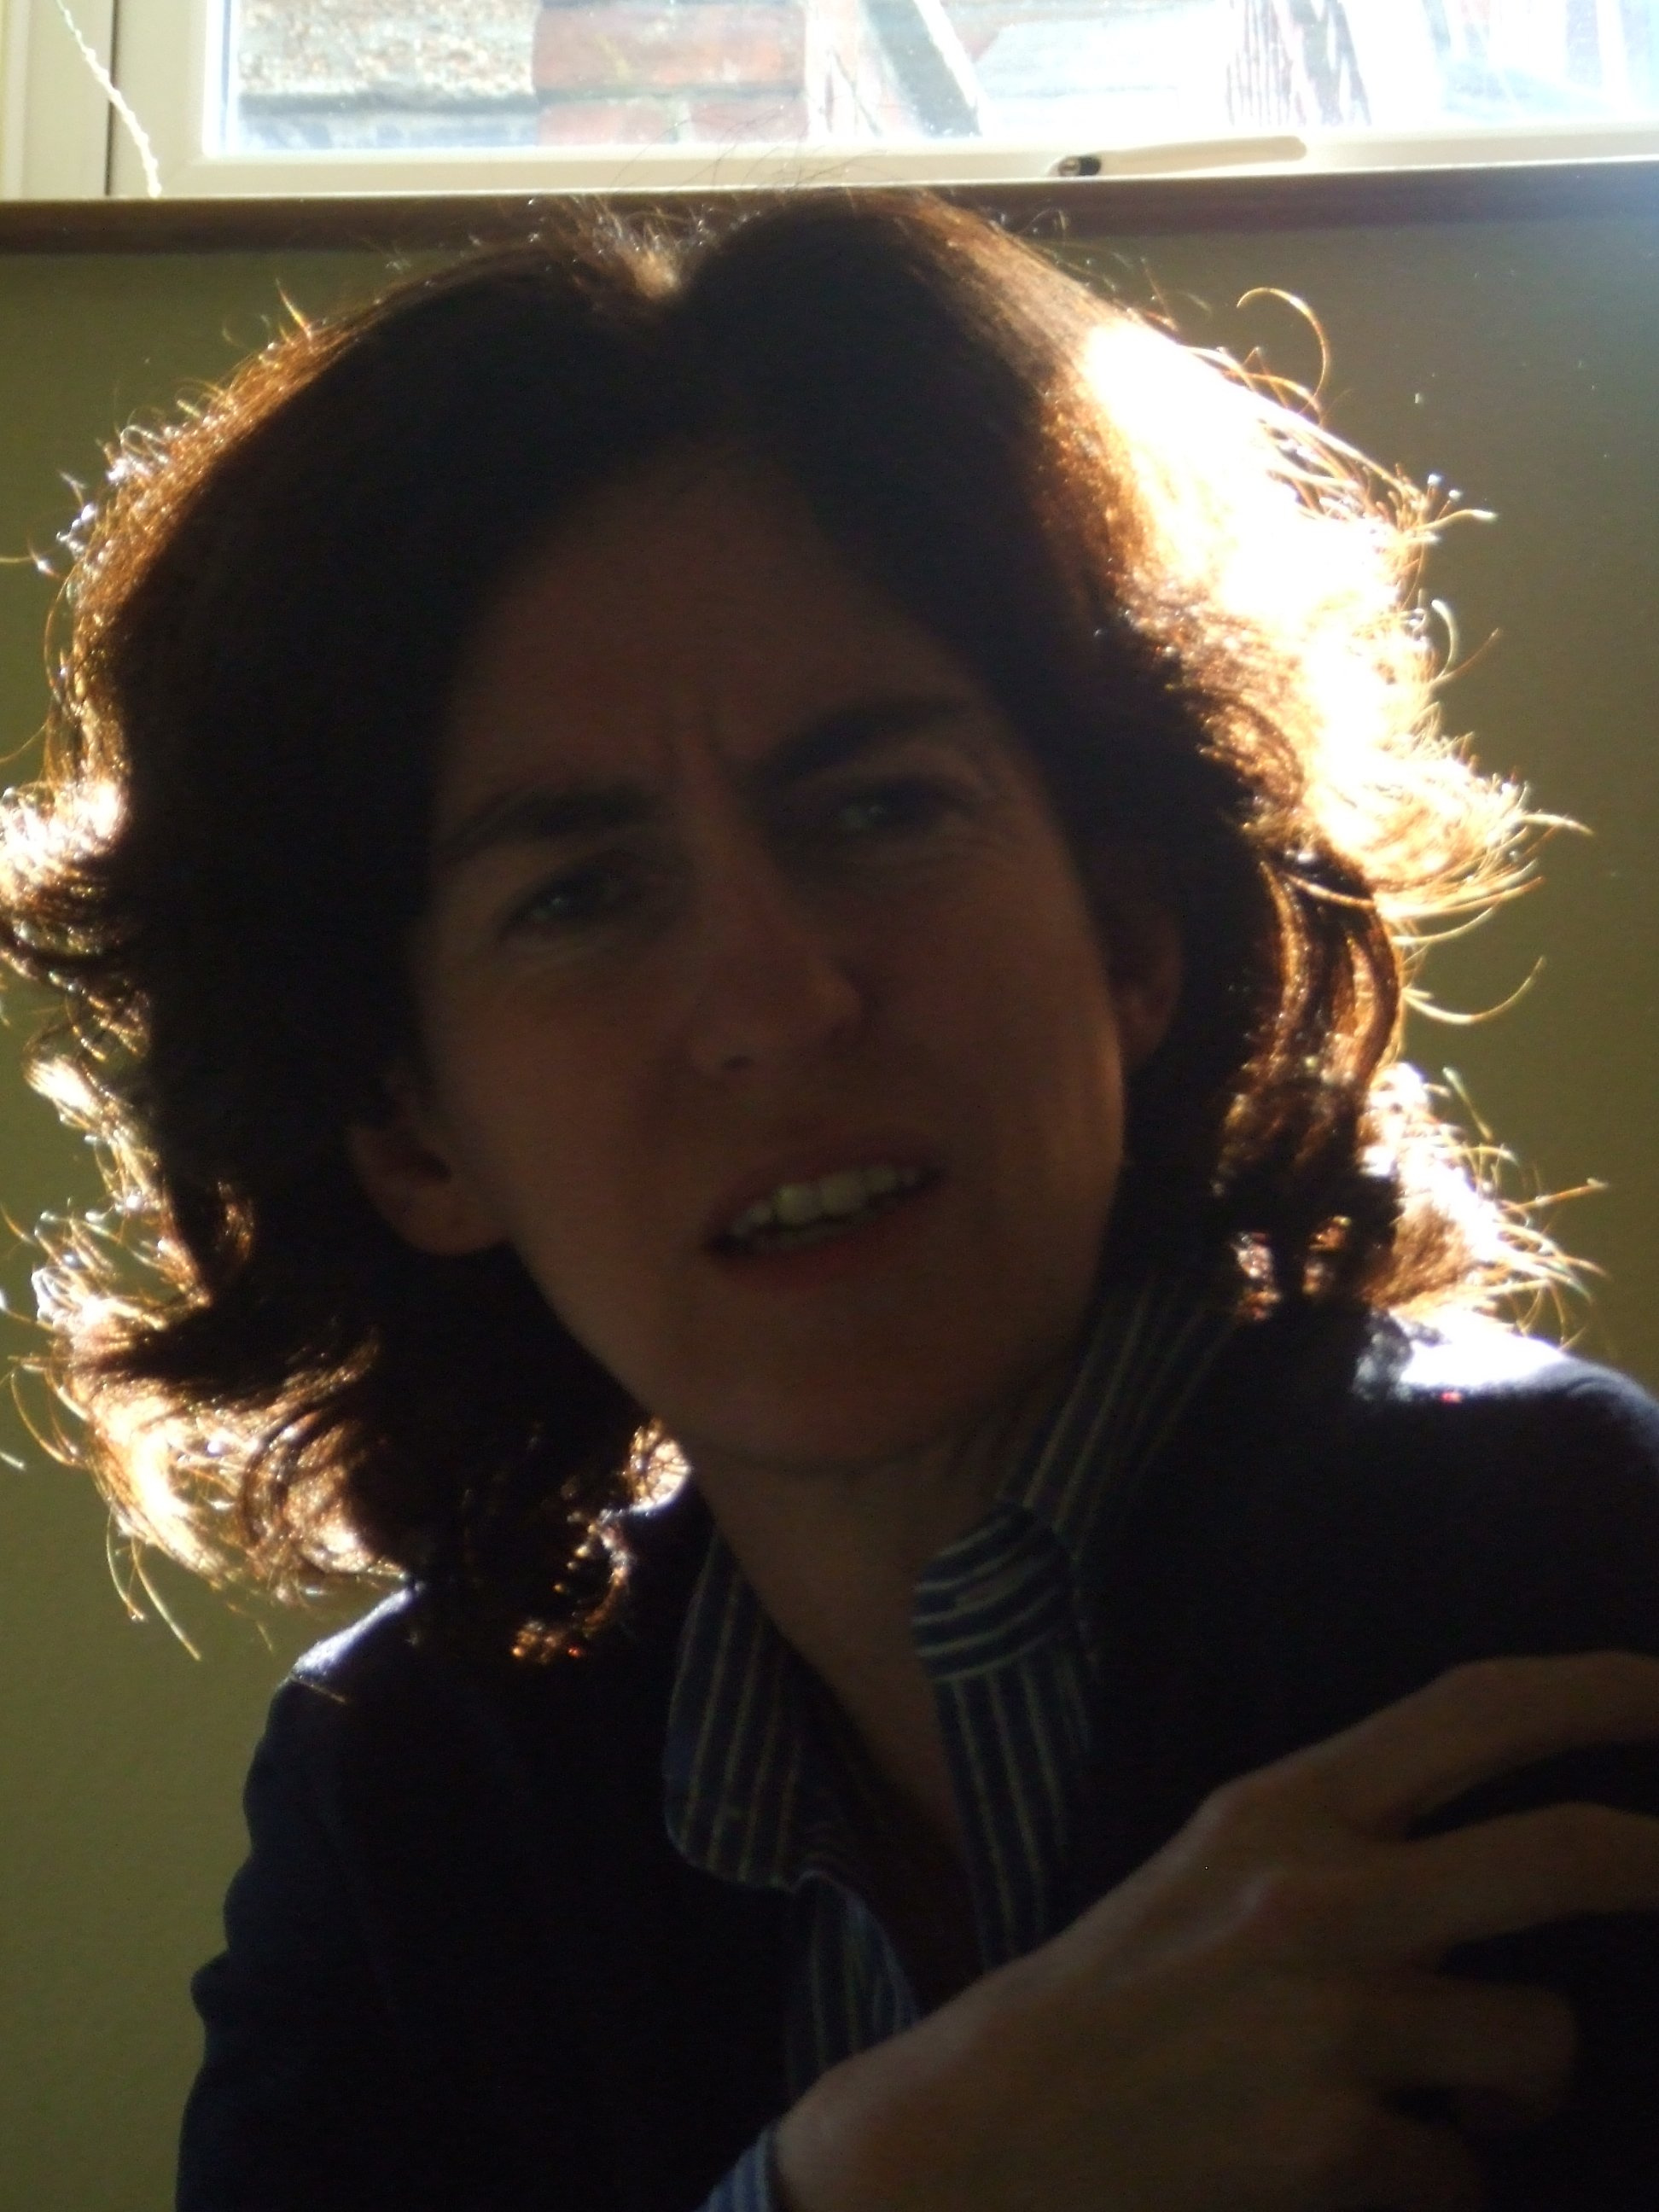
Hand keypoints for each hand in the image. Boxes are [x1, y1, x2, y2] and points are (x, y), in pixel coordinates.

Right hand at [773, 1651, 1658, 2211]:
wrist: (993, 2125)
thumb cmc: (1119, 1989)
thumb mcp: (1219, 1861)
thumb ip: (1345, 1836)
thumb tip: (1504, 1843)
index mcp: (1282, 1803)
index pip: (1473, 1711)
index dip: (1601, 1691)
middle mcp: (1314, 1892)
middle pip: (1560, 1852)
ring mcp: (1325, 2019)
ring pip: (1537, 2040)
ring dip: (1521, 2085)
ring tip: (1458, 2101)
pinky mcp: (1326, 2148)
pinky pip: (1465, 2172)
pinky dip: (1440, 2181)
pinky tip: (1361, 2170)